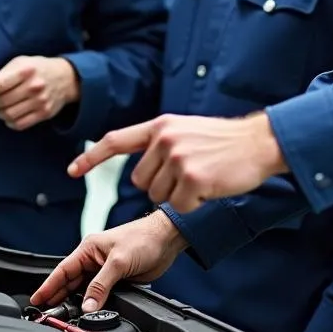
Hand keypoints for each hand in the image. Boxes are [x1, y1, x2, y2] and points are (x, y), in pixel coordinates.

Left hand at [0, 55, 80, 130]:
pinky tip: (9, 115)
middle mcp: (34, 86)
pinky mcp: (45, 113)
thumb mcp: (17, 65)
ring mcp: (41, 101)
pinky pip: (20, 124)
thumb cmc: (36, 69)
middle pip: (2, 102)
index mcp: (26, 70)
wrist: (65, 77)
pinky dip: (9, 122)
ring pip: (9, 115)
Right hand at [30, 211, 188, 312]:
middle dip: (58, 297)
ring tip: (64, 317)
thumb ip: (101, 286)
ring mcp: (105, 270)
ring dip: (76, 302)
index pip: (63, 270)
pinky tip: (89, 313)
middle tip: (46, 314)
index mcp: (88, 249)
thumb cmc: (143, 238)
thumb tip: (87, 305)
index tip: (37, 300)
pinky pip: (100, 294)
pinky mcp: (117, 280)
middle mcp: (94, 260)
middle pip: (70, 282)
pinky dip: (93, 304)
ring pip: (84, 290)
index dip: (48, 286)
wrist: (166, 239)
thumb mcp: (118, 262)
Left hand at [67, 112, 284, 213]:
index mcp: (160, 126)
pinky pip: (179, 206)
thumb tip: (141, 167)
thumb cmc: (226, 142)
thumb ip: (162, 142)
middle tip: (189, 176)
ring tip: (202, 178)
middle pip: (141, 182)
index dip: (91, 157)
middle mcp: (164, 139)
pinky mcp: (192, 178)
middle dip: (161, 187)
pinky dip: (194, 204)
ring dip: (178, 196)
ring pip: (158, 196)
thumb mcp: (187, 130)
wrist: (260, 142)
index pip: (115, 140)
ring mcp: (177, 158)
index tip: (72, 170)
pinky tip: (210, 187)